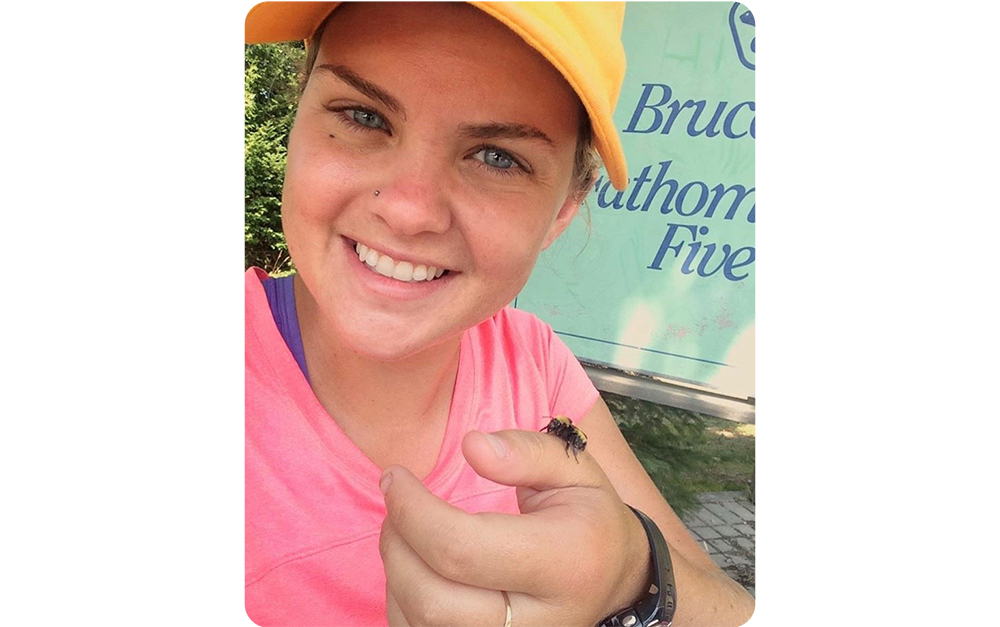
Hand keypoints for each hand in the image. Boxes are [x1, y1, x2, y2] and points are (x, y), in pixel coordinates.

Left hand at [378, 428, 650, 625]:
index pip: (462, 548)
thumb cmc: (587, 517)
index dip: (412, 511)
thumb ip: (526, 452)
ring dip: (395, 572)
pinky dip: (403, 600)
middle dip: (396, 544)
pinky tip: (417, 565)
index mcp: (564, 562)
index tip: (394, 477)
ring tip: (405, 529)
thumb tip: (472, 446)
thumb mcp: (574, 470)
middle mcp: (538, 621)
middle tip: (396, 502)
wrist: (616, 580)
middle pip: (432, 599)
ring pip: (420, 624)